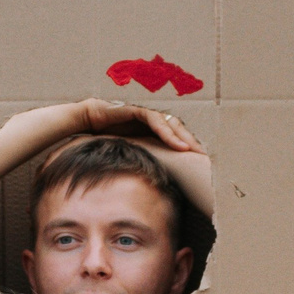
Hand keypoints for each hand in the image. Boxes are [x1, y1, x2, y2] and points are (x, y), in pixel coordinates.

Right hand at [75, 97, 204, 153]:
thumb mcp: (129, 150)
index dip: (191, 148)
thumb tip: (152, 184)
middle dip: (195, 143)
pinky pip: (157, 121)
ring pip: (172, 124)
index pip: (178, 137)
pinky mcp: (138, 109)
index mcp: (154, 129)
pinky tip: (178, 146)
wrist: (85, 120)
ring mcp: (146, 113)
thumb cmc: (105, 136)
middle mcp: (153, 120)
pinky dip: (168, 134)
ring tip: (196, 153)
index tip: (204, 164)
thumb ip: (142, 159)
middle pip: (180, 129)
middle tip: (209, 159)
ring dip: (185, 139)